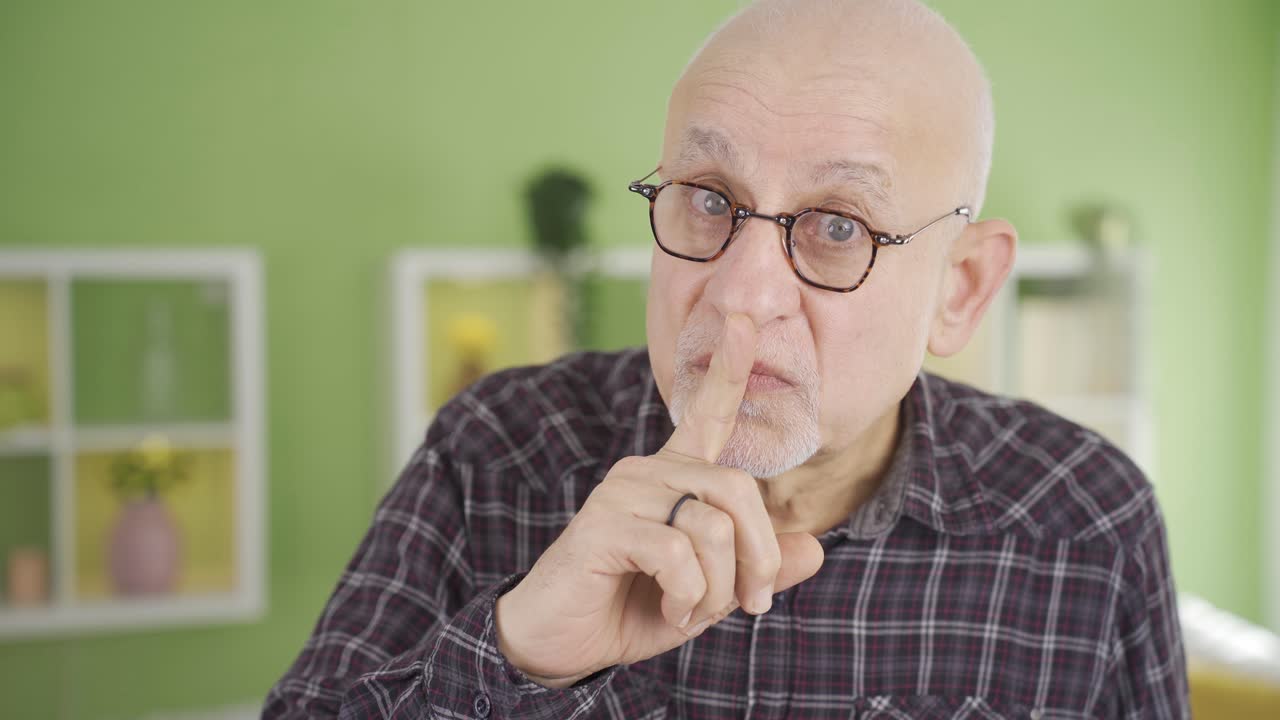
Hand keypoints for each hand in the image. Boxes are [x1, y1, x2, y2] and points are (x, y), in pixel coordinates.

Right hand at [495, 313, 825, 687]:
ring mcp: (623, 493)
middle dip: (760, 556)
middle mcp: (647, 471)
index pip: (708, 413)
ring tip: (692, 610)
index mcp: (674, 478)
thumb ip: (756, 571)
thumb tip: (816, 551)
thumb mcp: (709, 595)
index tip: (746, 320)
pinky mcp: (603, 523)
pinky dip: (689, 595)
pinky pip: (677, 551)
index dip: (730, 369)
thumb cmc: (631, 609)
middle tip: (749, 605)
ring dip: (719, 588)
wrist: (557, 644)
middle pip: (738, 490)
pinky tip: (668, 608)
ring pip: (712, 526)